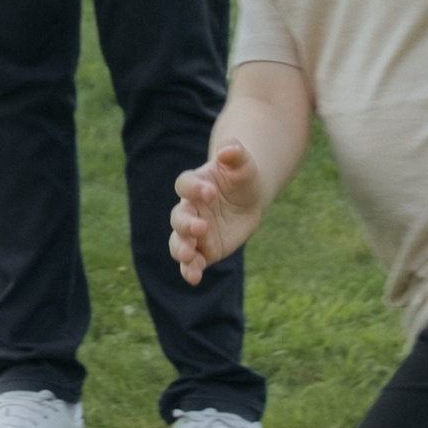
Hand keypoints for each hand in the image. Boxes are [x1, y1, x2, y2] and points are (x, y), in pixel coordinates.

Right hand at [170, 140, 265, 283]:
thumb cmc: (241, 177)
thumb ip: (234, 153)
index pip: (184, 185)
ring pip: (178, 241)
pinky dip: (190, 270)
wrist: (249, 198)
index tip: (210, 192)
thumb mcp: (243, 163)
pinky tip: (193, 278)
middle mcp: (190, 209)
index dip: (194, 188)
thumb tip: (228, 149)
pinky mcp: (205, 250)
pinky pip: (192, 262)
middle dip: (186, 223)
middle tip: (200, 226)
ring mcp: (195, 231)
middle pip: (178, 216)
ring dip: (181, 249)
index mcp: (195, 185)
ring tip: (188, 255)